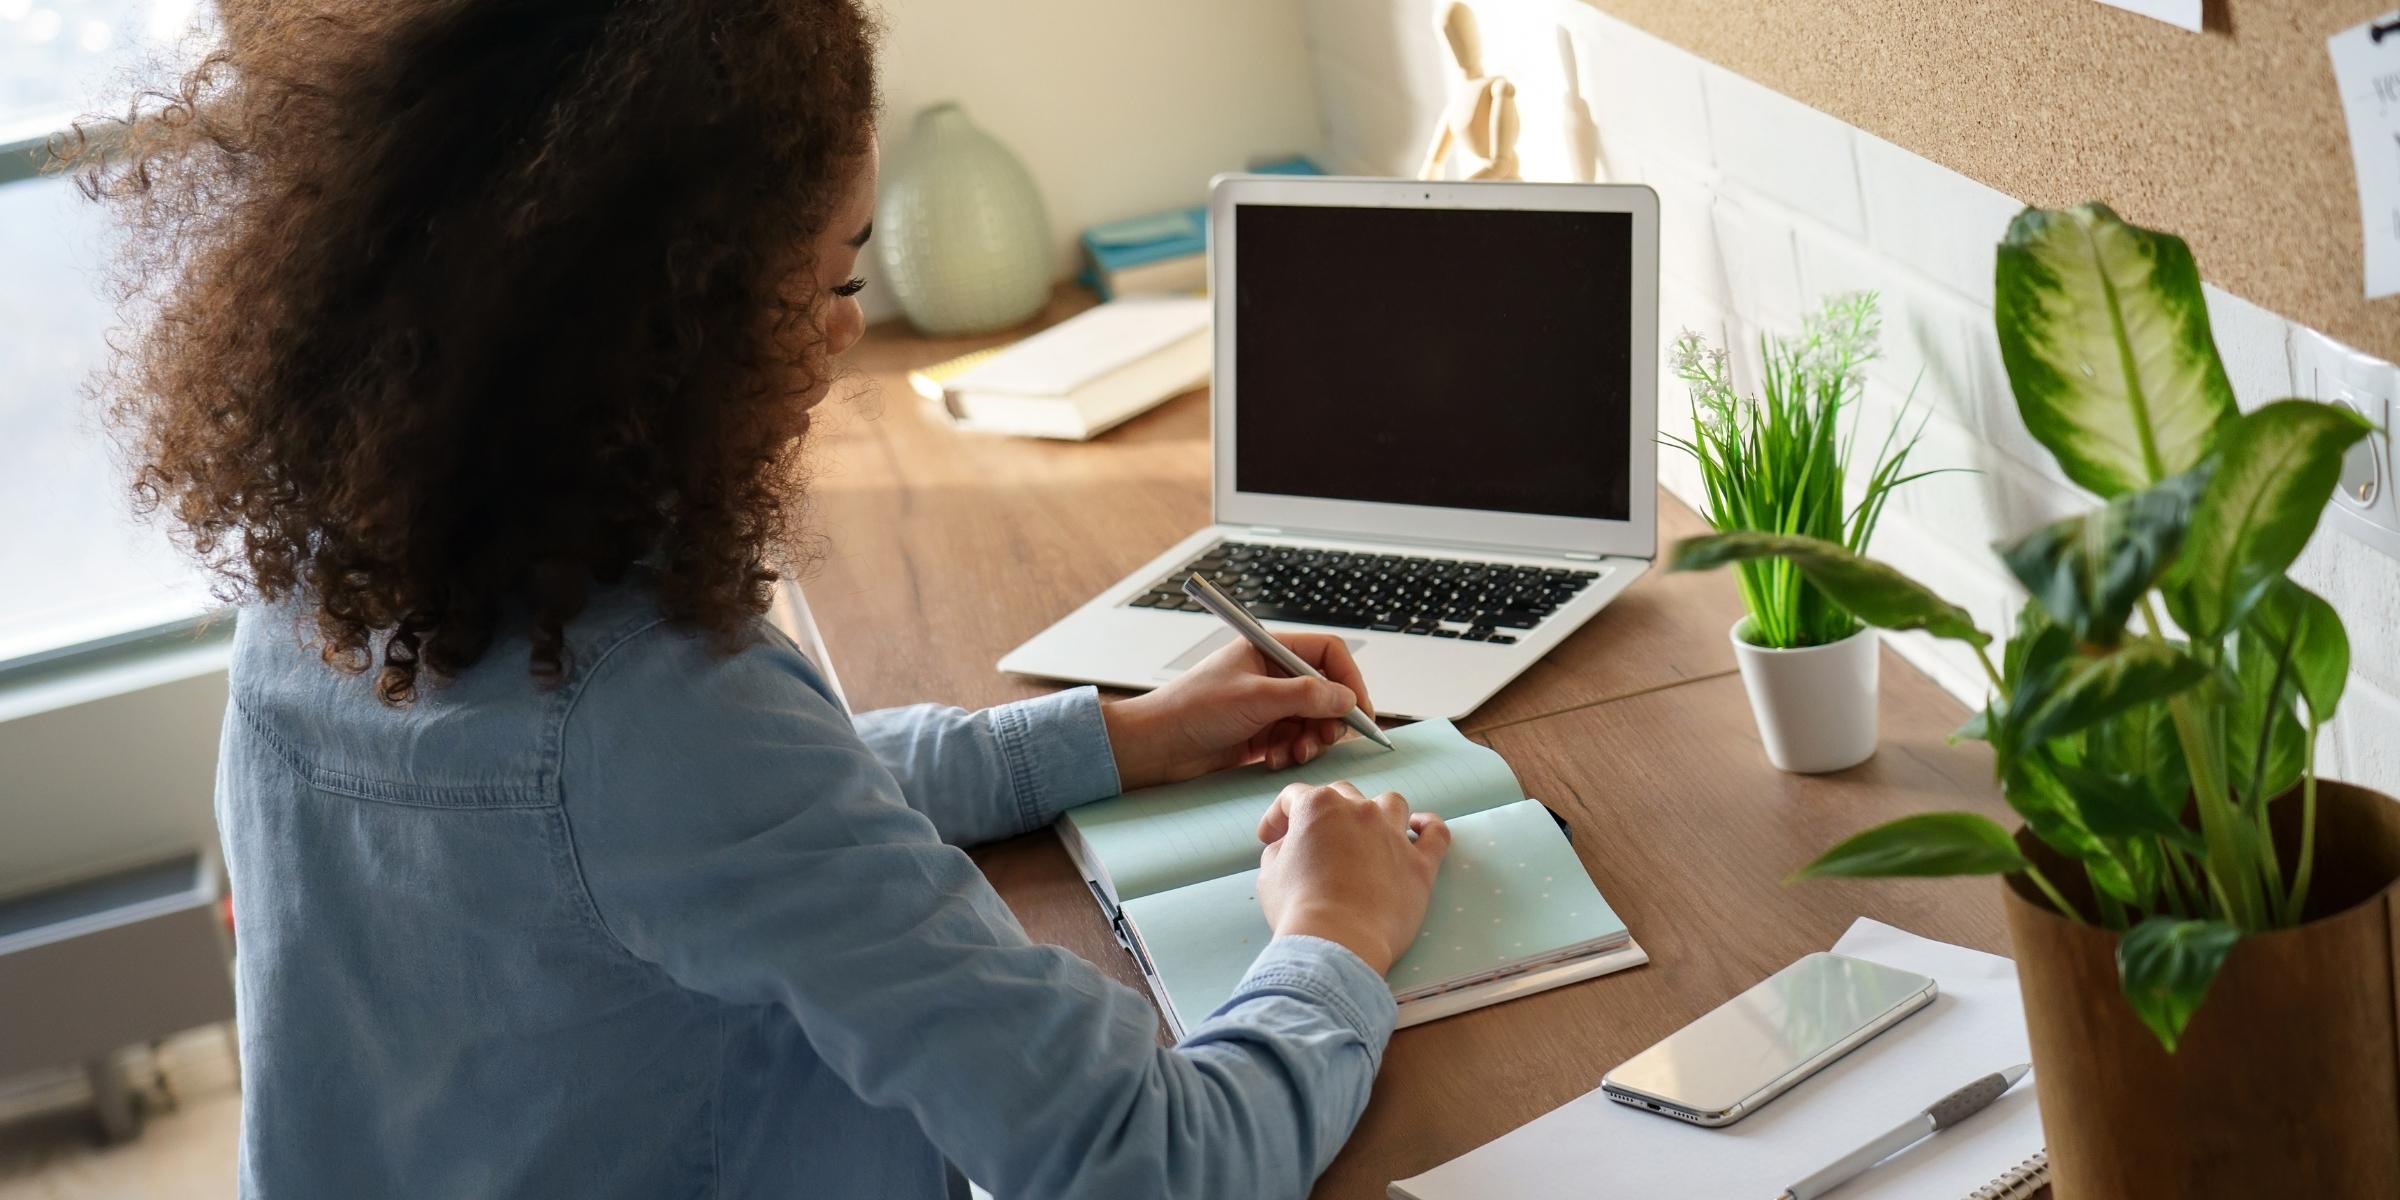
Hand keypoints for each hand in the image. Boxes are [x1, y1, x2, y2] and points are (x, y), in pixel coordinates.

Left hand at [1101, 632, 1374, 790]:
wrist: (1155, 747)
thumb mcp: (1255, 698)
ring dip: (1311, 740)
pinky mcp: (1261, 734)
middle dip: (1331, 718)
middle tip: (1326, 738)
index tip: (1360, 711)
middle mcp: (1272, 675)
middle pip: (1326, 691)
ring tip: (1296, 753)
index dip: (1349, 680)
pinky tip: (1275, 761)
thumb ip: (1305, 696)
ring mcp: (1267, 705)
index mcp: (1269, 650)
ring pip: (1313, 721)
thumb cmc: (1191, 710)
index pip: (1327, 653)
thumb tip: (1347, 699)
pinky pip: (1295, 741)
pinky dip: (1293, 753)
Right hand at [1254, 781, 1448, 972]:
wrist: (1338, 941)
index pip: (1294, 797)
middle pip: (1343, 794)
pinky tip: (1420, 827)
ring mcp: (1394, 835)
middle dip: (1324, 812)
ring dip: (1376, 811)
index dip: (1278, 815)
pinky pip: (1436, 833)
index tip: (1270, 838)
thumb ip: (1280, 850)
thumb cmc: (1298, 909)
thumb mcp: (1269, 874)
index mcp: (1319, 807)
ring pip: (1390, 803)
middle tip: (1312, 840)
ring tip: (1367, 830)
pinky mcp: (1420, 864)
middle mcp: (1360, 811)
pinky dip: (1429, 826)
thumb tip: (1290, 848)